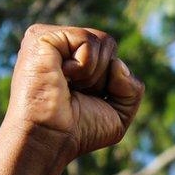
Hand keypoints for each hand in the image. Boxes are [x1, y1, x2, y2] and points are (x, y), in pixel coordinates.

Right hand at [5, 24, 144, 162]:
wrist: (50, 138)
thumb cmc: (79, 130)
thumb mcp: (119, 113)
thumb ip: (133, 88)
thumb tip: (117, 63)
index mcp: (74, 59)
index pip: (112, 55)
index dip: (111, 82)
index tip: (86, 99)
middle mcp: (60, 45)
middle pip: (109, 44)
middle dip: (103, 77)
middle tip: (76, 93)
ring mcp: (50, 38)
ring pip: (102, 41)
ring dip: (93, 75)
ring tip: (68, 86)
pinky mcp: (42, 36)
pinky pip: (88, 40)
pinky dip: (85, 66)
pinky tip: (62, 76)